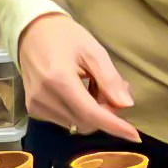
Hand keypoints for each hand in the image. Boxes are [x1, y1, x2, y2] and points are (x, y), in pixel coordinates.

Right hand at [18, 13, 141, 142]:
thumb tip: (126, 105)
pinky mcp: (33, 109)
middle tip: (116, 89)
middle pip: (86, 122)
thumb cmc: (66, 37)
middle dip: (106, 113)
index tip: (135, 136)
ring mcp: (36, 106)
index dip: (114, 126)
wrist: (32, 31)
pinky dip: (80, 111)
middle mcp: (44, 98)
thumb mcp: (93, 52)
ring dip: (93, 112)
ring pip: (77, 123)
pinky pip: (65, 119)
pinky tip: (82, 91)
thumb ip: (109, 79)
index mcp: (59, 81)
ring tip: (95, 86)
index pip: (91, 114)